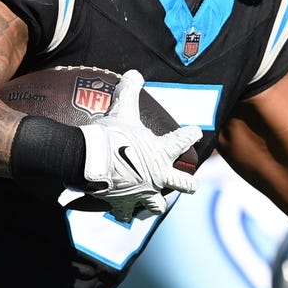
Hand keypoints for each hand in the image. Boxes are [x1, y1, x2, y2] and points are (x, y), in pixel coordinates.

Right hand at [78, 70, 201, 221]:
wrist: (90, 160)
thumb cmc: (111, 135)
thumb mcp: (122, 110)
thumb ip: (130, 91)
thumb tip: (134, 73)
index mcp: (162, 152)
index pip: (184, 140)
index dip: (191, 134)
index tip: (196, 132)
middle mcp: (159, 176)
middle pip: (184, 185)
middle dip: (189, 184)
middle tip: (192, 184)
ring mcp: (143, 193)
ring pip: (157, 207)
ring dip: (155, 205)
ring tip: (154, 205)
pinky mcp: (125, 205)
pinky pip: (126, 214)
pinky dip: (124, 212)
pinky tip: (123, 211)